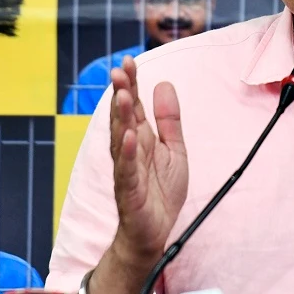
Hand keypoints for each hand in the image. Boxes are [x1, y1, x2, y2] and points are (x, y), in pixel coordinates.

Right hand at [108, 56, 188, 264]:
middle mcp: (130, 150)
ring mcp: (127, 169)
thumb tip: (163, 83)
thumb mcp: (173, 150)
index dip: (131, 84)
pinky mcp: (129, 191)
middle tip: (119, 71)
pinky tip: (130, 136)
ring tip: (120, 95)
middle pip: (123, 117)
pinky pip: (127, 169)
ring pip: (121, 139)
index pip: (133, 106)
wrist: (155, 233)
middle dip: (120, 94)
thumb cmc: (160, 192)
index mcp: (141, 138)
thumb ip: (169, 120)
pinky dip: (128, 152)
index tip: (128, 61)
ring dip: (120, 117)